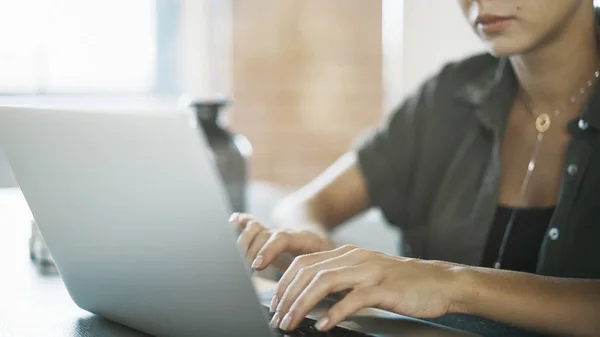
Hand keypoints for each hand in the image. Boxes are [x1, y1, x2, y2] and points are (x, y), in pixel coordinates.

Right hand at [229, 213, 335, 271]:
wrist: (314, 229)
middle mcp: (284, 233)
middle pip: (263, 235)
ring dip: (243, 244)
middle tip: (247, 273)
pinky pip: (249, 223)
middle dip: (251, 254)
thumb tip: (318, 292)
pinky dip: (239, 222)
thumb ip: (325, 272)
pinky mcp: (263, 233)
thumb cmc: (323, 249)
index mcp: (302, 238)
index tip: (257, 266)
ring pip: (254, 228)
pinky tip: (233, 221)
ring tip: (239, 262)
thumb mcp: (329, 258)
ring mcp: (272, 231)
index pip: (282, 239)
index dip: (267, 250)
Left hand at [270, 245, 464, 331]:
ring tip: (291, 320)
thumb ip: (342, 280)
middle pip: (309, 271)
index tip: (275, 302)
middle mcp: (355, 258)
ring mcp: (370, 271)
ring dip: (303, 303)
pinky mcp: (385, 287)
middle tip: (278, 316)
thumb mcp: (368, 274)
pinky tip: (324, 325)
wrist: (442, 282)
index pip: (305, 262)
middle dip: (287, 294)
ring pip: (325, 282)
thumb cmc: (405, 283)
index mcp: (348, 254)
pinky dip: (334, 312)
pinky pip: (353, 299)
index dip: (285, 281)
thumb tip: (314, 298)